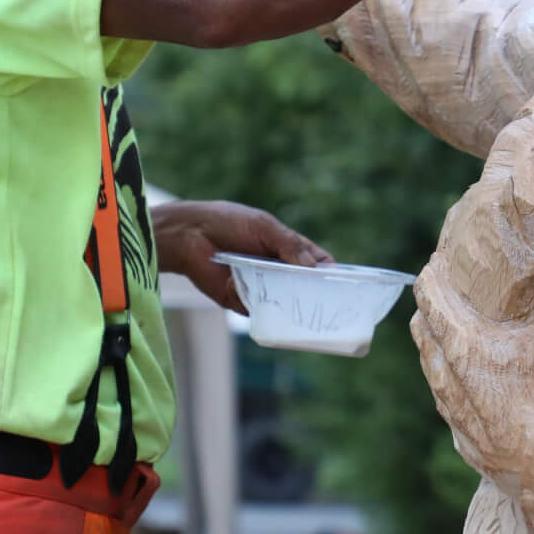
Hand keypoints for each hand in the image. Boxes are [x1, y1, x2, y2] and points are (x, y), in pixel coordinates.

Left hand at [151, 200, 333, 313]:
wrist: (189, 236)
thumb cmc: (228, 222)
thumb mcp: (264, 226)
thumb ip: (290, 245)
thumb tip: (313, 268)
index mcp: (288, 249)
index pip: (318, 264)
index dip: (331, 274)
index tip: (343, 285)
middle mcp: (278, 271)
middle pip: (305, 288)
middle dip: (316, 296)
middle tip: (330, 305)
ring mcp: (262, 288)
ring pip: (286, 303)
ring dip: (294, 306)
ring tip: (306, 310)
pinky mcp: (244, 302)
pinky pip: (262, 311)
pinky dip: (265, 308)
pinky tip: (266, 304)